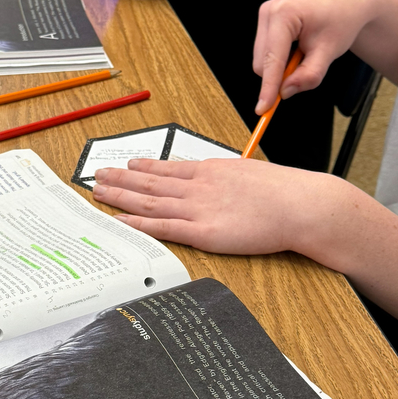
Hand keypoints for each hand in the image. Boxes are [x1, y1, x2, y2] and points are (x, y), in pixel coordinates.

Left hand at [91, 157, 338, 254]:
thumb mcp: (248, 174)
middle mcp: (199, 187)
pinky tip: (121, 220)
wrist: (299, 205)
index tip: (126, 165)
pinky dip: (139, 224)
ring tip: (100, 192)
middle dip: (122, 180)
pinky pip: (164, 228)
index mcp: (211, 171)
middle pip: (151, 183)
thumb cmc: (282, 193)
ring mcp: (199, 209)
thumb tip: (217, 180)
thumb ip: (226, 179)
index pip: (169, 169)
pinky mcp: (204, 233)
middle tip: (97, 175)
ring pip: (150, 202)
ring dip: (122, 197)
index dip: (144, 168)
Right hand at [252, 0, 386, 112]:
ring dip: (281, 67)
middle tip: (308, 67)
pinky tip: (297, 48)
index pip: (272, 59)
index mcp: (284, 14)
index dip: (268, 87)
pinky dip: (280, 59)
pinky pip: (265, 52)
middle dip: (280, 75)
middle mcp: (269, 11)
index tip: (263, 109)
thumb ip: (308, 75)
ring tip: (305, 53)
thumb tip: (285, 92)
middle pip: (262, 62)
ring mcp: (265, 13)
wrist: (347, 1)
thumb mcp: (329, 52)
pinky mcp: (266, 19)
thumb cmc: (341, 20)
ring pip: (262, 59)